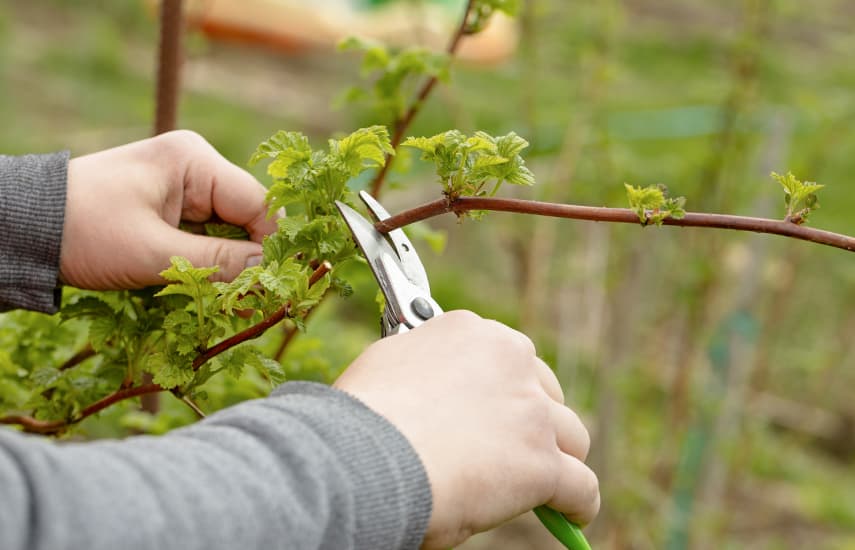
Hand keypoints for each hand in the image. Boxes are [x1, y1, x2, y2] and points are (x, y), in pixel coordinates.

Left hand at [61, 130, 276, 288]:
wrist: (25, 229)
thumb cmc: (85, 232)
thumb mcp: (153, 252)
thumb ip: (216, 263)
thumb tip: (269, 274)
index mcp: (193, 160)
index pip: (256, 203)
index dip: (270, 244)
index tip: (276, 285)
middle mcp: (194, 168)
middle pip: (245, 217)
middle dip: (248, 257)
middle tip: (251, 299)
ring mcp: (182, 189)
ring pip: (228, 230)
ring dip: (228, 264)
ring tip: (228, 299)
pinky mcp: (169, 210)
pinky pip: (206, 237)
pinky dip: (208, 263)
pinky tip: (207, 287)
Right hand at [334, 310, 598, 548]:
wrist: (366, 453)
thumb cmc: (362, 417)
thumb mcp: (391, 367)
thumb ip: (425, 371)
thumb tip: (428, 396)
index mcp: (469, 331)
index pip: (505, 357)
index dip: (501, 391)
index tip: (494, 411)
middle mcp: (509, 359)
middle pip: (545, 391)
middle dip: (535, 419)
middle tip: (517, 446)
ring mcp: (530, 411)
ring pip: (570, 436)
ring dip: (560, 457)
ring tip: (554, 482)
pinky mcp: (541, 462)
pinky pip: (580, 485)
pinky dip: (578, 503)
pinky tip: (573, 514)